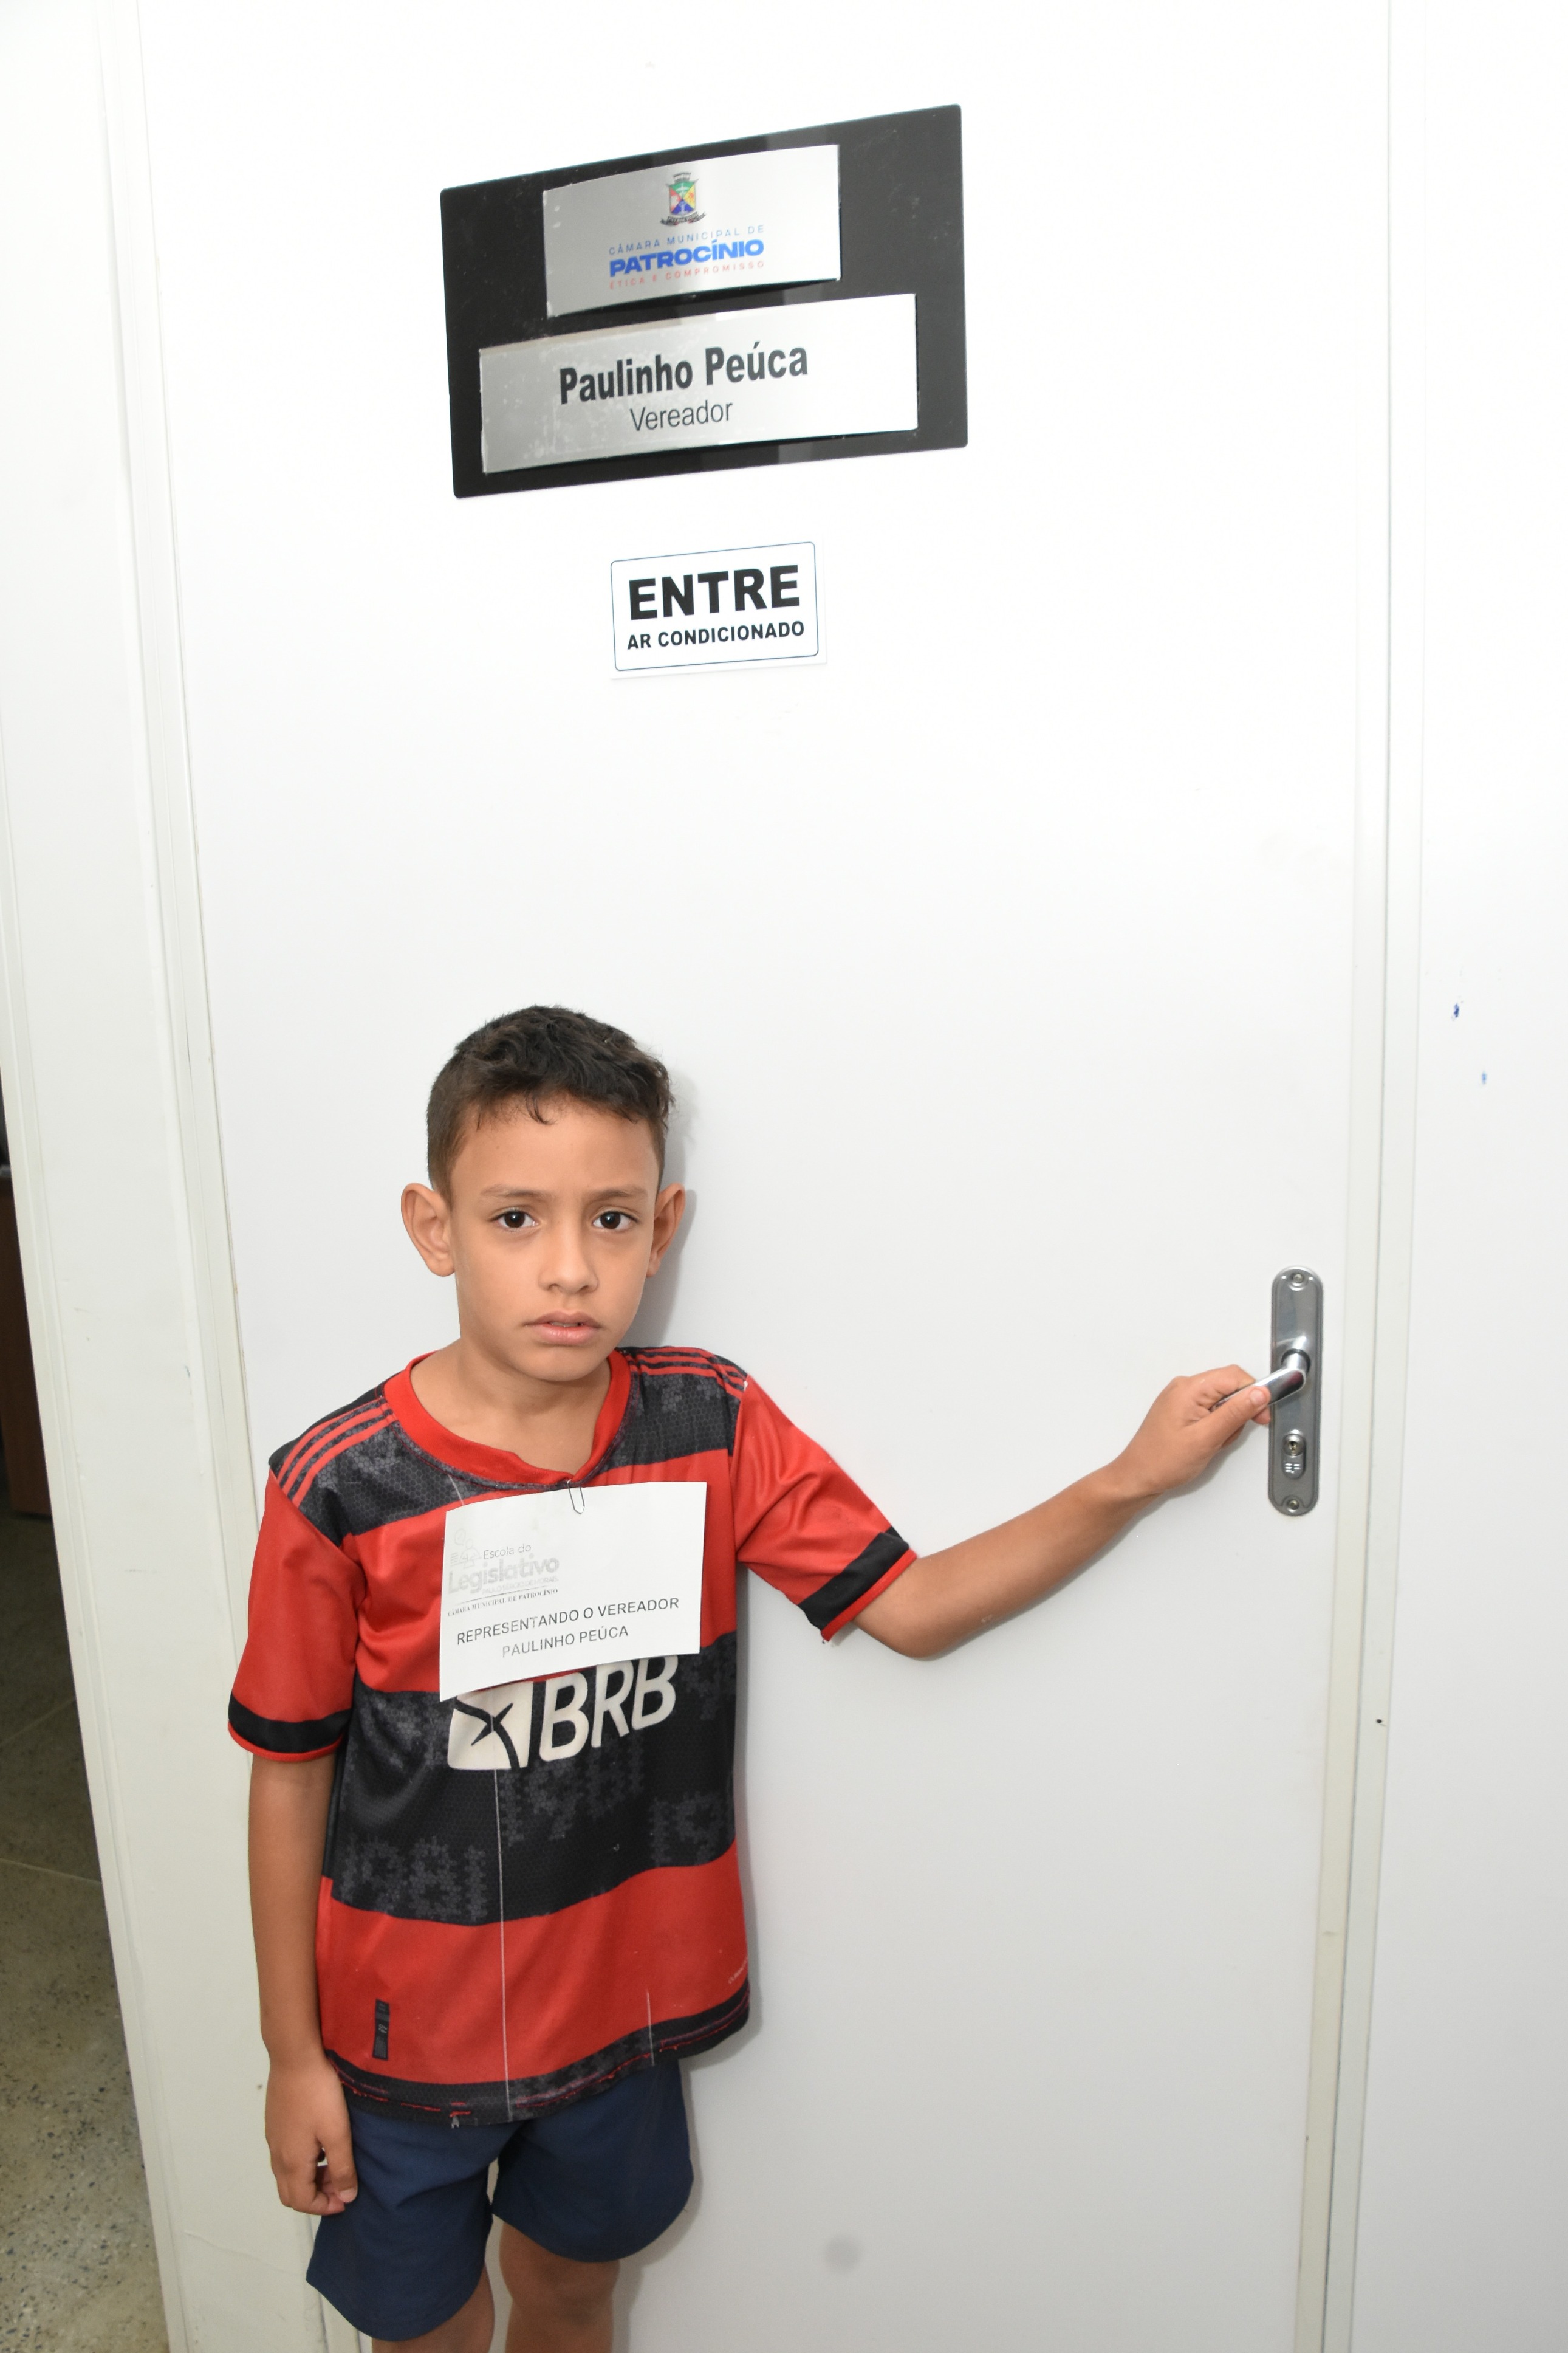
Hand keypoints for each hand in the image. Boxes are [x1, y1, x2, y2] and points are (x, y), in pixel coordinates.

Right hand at [264, 2051, 357, 2214]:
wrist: (294, 2058)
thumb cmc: (319, 2096)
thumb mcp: (338, 2133)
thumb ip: (342, 2168)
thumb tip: (346, 2197)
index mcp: (292, 2163)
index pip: (302, 2202)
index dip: (324, 2207)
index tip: (346, 2197)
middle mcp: (277, 2156)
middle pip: (291, 2193)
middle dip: (316, 2197)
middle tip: (340, 2184)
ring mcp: (273, 2139)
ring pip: (287, 2175)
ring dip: (310, 2179)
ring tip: (334, 2164)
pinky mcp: (275, 2124)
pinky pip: (285, 2157)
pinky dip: (303, 2163)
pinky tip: (320, 2144)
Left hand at [1105, 1366, 1268, 1505]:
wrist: (1138, 1477)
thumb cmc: (1163, 1461)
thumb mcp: (1207, 1438)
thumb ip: (1235, 1413)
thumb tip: (1259, 1393)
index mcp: (1189, 1389)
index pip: (1235, 1376)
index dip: (1254, 1394)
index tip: (1261, 1414)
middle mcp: (1184, 1387)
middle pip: (1229, 1387)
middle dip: (1237, 1412)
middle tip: (1227, 1435)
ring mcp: (1182, 1398)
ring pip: (1222, 1401)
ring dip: (1226, 1423)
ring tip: (1212, 1442)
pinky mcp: (1182, 1410)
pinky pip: (1210, 1410)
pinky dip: (1215, 1426)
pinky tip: (1206, 1441)